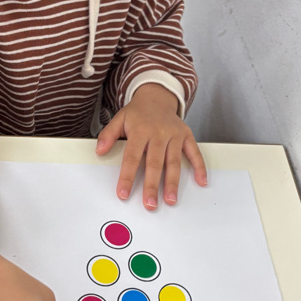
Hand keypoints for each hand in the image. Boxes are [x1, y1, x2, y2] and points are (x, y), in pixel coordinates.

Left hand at [95, 83, 206, 208]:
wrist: (157, 97)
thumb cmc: (138, 113)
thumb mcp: (119, 119)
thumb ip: (108, 135)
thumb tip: (99, 150)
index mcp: (140, 130)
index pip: (132, 157)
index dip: (127, 176)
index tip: (123, 193)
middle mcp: (158, 133)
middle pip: (155, 163)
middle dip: (152, 185)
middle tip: (150, 204)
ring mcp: (174, 135)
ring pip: (174, 162)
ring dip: (173, 182)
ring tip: (171, 200)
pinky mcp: (186, 136)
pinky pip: (194, 152)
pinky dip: (199, 166)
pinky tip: (201, 181)